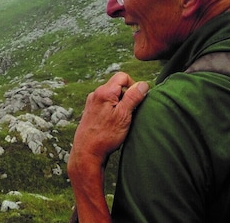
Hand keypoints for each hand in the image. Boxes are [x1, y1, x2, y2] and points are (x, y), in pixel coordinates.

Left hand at [68, 72, 148, 222]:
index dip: (133, 85)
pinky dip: (113, 111)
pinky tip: (113, 124)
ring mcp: (92, 103)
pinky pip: (106, 105)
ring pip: (112, 96)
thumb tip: (143, 84)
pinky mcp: (91, 111)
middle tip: (129, 113)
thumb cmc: (106, 135)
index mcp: (104, 92)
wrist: (86, 152)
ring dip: (120, 105)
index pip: (123, 76)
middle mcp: (96, 94)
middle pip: (117, 86)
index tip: (135, 101)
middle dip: (127, 96)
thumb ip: (133, 97)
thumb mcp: (124, 115)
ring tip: (121, 121)